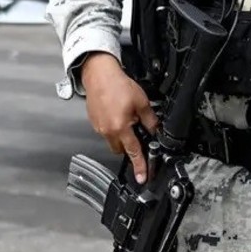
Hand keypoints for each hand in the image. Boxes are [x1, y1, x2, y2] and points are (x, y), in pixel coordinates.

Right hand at [81, 53, 159, 182]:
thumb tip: (156, 131)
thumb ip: (150, 120)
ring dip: (121, 136)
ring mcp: (99, 128)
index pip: (133, 152)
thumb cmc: (118, 85)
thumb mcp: (141, 102)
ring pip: (113, 141)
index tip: (143, 177)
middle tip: (137, 132)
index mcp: (121, 128)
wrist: (99, 74)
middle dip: (130, 145)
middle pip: (121, 149)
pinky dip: (113, 128)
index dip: (140, 165)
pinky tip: (117, 114)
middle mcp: (108, 131)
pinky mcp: (94, 123)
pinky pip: (106, 132)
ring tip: (127, 119)